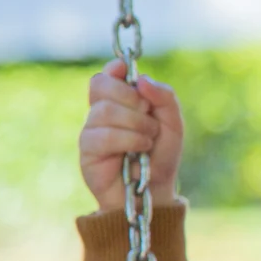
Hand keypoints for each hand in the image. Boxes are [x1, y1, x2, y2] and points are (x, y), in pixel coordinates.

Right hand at [80, 59, 184, 211]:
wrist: (155, 189)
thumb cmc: (161, 155)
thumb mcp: (173, 124)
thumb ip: (164, 97)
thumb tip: (141, 79)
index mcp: (118, 102)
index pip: (105, 77)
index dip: (114, 70)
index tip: (125, 70)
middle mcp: (100, 113)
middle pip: (102, 86)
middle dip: (132, 99)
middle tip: (148, 117)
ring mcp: (91, 131)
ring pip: (105, 111)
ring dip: (136, 124)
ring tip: (148, 140)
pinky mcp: (87, 151)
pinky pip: (103, 135)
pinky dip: (129, 140)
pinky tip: (139, 151)